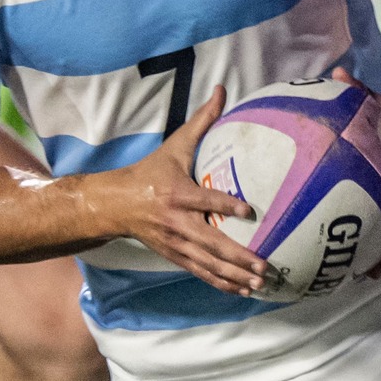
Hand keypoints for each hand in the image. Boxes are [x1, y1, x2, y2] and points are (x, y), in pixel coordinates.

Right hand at [92, 88, 268, 296]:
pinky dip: (221, 283)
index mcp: (177, 193)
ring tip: (260, 283)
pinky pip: (201, 272)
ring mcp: (175, 243)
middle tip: (265, 265)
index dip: (225, 205)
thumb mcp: (175, 145)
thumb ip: (202, 121)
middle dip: (238, 256)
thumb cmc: (151, 172)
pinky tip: (242, 291)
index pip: (204, 200)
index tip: (249, 210)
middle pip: (210, 242)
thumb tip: (222, 90)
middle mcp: (176, 222)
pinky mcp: (174, 256)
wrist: (115, 204)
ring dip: (234, 276)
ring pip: (208, 264)